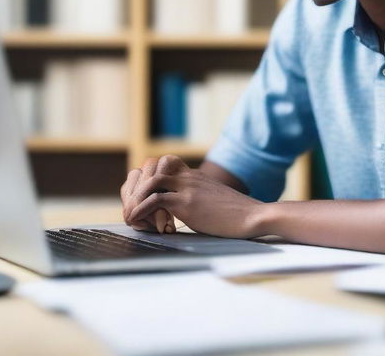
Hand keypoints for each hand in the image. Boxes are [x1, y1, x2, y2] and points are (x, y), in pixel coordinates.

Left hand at [123, 155, 265, 237]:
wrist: (254, 216)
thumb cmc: (238, 214)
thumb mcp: (215, 200)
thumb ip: (201, 198)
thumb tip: (193, 210)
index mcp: (195, 176)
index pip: (165, 163)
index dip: (149, 177)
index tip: (143, 198)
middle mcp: (190, 177)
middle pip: (154, 167)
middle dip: (138, 186)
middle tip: (131, 206)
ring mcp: (189, 189)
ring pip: (151, 181)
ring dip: (136, 199)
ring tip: (130, 215)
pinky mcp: (188, 204)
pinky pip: (156, 201)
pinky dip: (141, 210)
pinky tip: (136, 221)